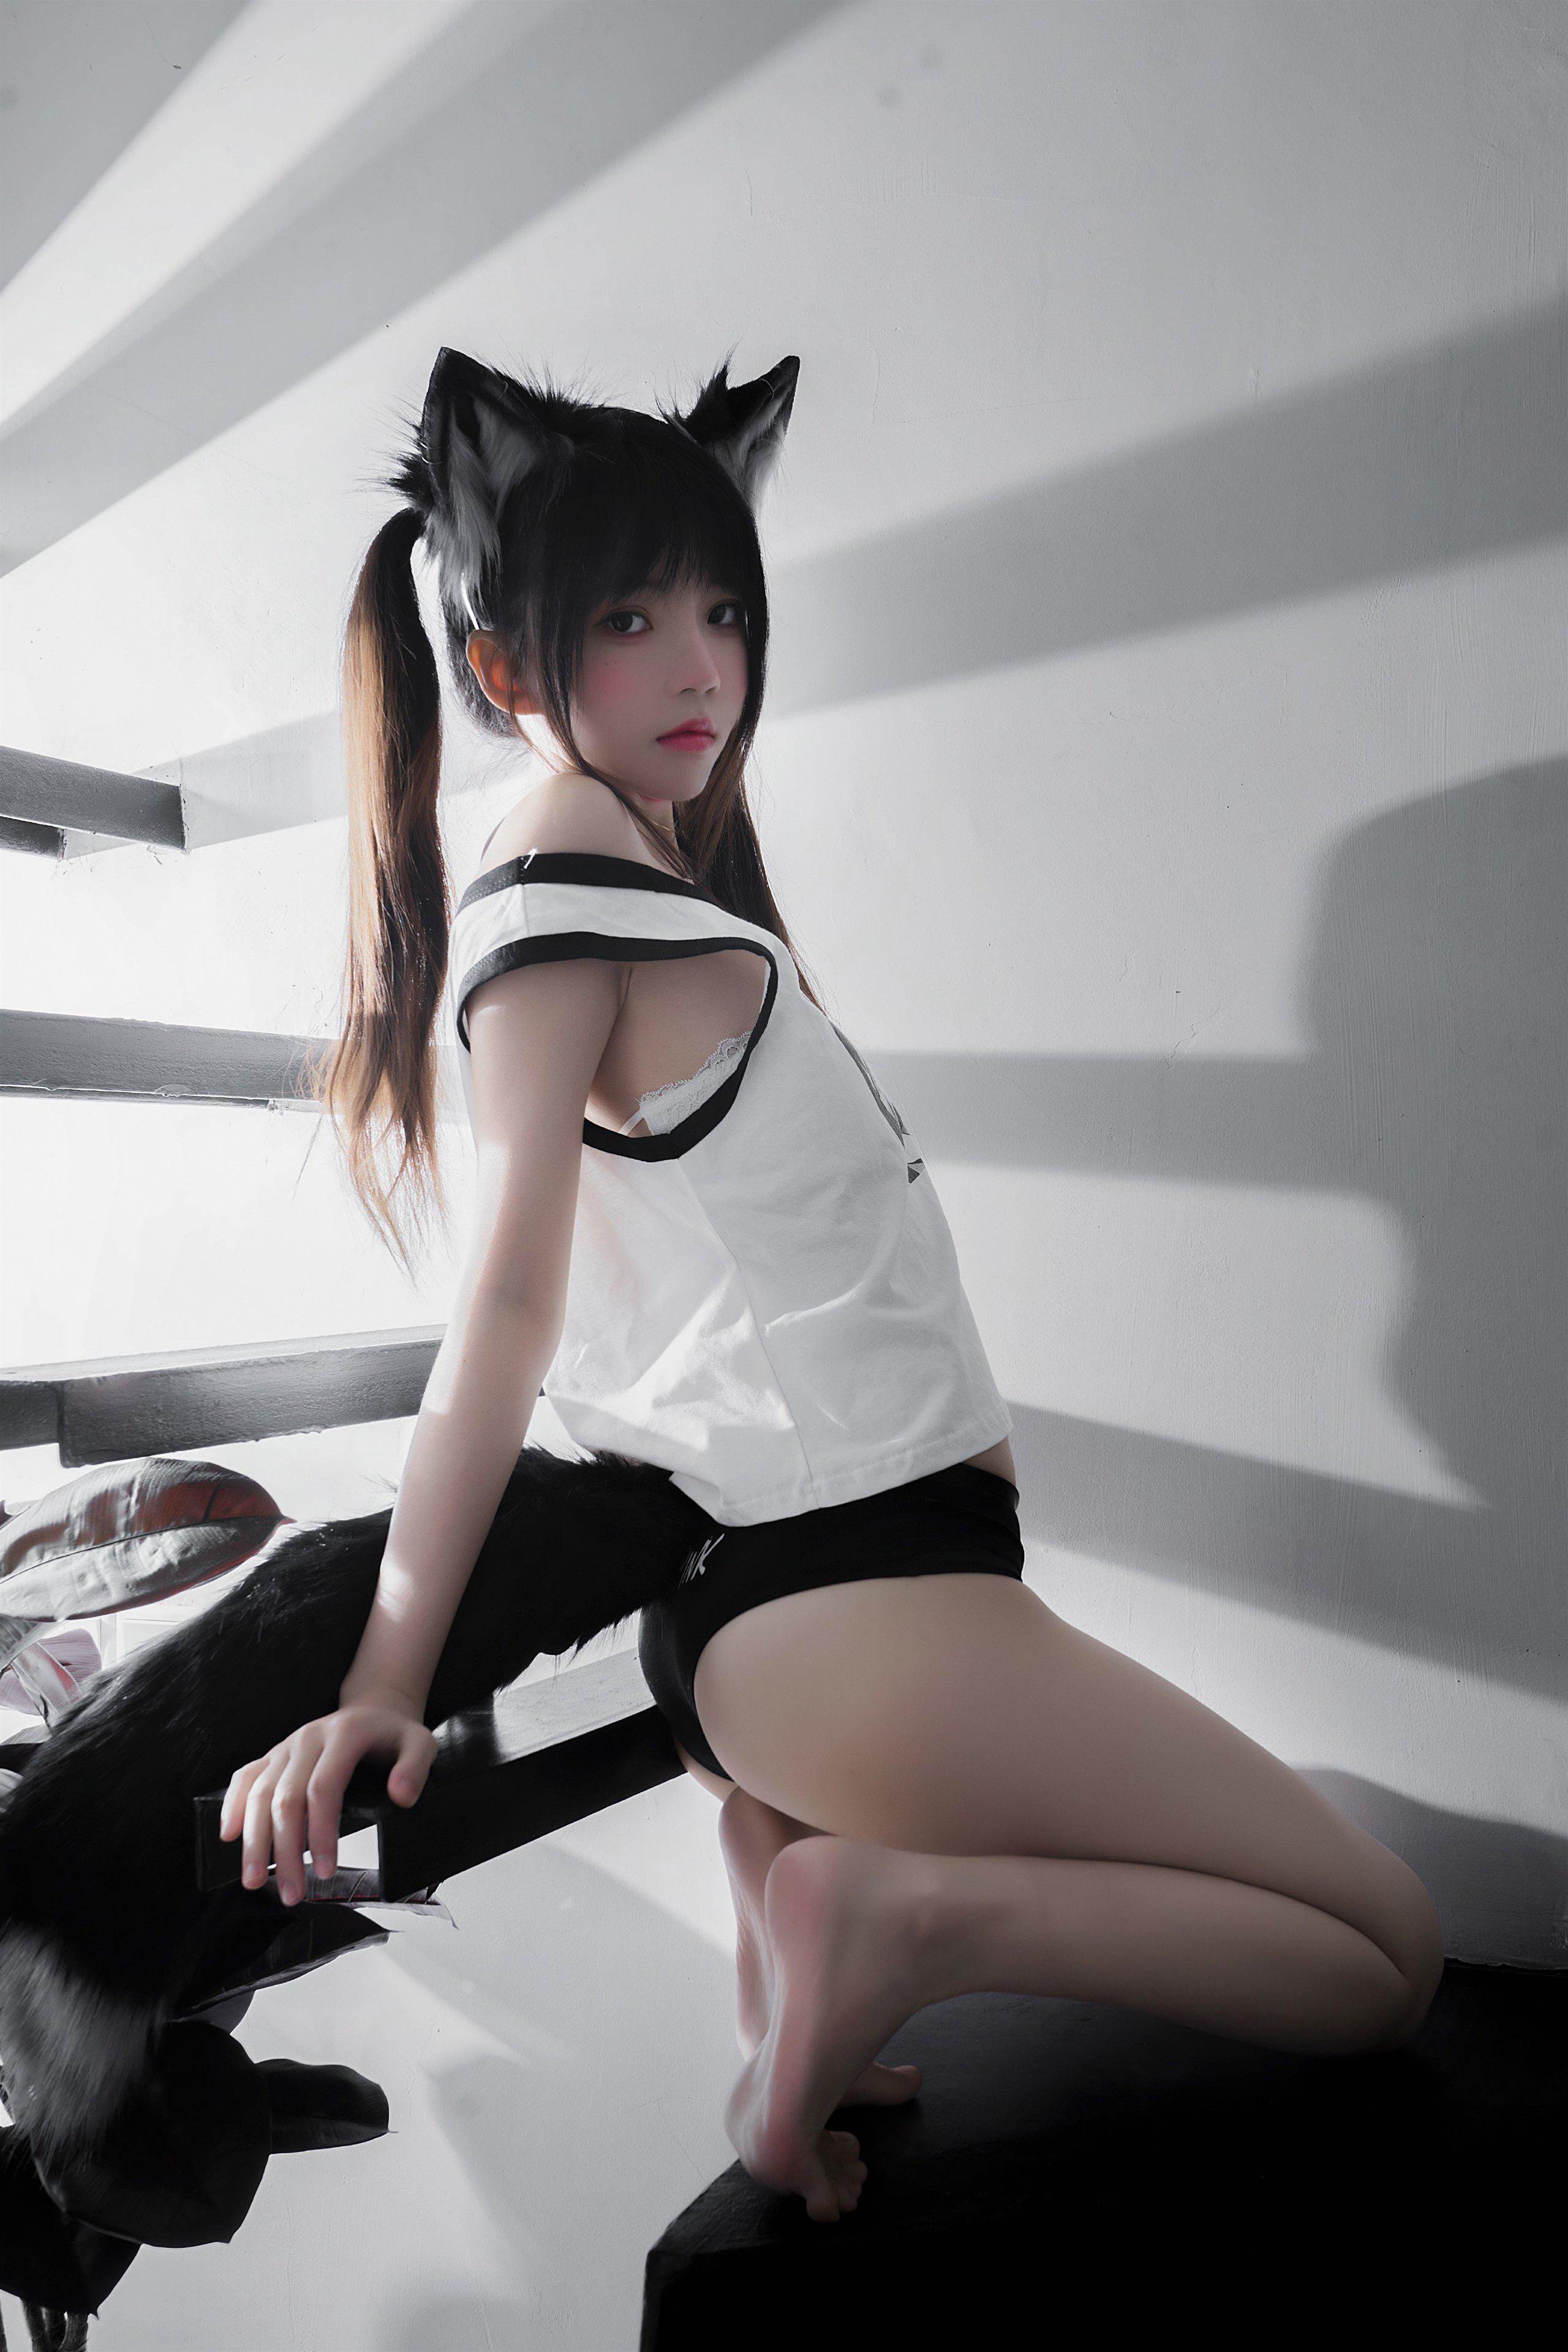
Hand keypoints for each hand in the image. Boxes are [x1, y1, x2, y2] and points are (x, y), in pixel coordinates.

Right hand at [218, 1698, 437, 1904]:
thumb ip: (415, 1767)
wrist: (372, 1710)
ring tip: (255, 1882)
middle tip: (291, 1895)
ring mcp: (286, 1746)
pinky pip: (245, 1777)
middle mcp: (308, 1738)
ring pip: (259, 1793)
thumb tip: (401, 1796)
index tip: (326, 1871)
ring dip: (254, 1840)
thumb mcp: (420, 1743)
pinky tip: (229, 1835)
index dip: (321, 1832)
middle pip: (285, 1798)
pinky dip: (233, 1805)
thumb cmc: (394, 1734)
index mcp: (343, 1735)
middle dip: (285, 1851)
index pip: (323, 1789)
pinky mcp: (273, 1755)